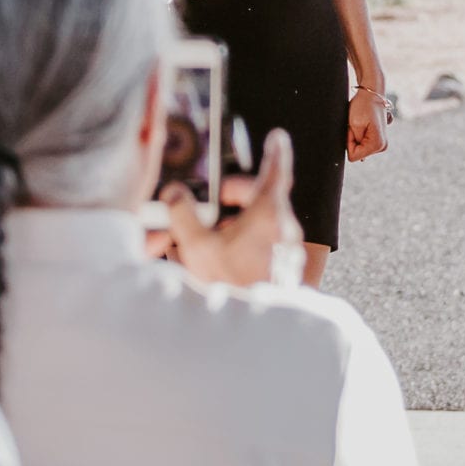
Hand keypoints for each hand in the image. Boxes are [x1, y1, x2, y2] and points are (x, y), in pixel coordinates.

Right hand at [164, 128, 303, 286]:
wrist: (255, 329)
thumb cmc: (233, 286)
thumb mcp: (198, 247)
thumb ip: (183, 215)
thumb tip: (176, 194)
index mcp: (269, 212)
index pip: (276, 169)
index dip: (275, 150)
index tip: (276, 136)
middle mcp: (285, 225)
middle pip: (263, 195)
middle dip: (237, 194)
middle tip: (214, 201)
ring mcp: (288, 246)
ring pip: (263, 220)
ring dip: (238, 220)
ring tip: (213, 236)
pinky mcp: (285, 264)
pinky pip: (265, 241)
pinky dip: (246, 240)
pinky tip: (224, 258)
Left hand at [347, 88, 389, 160]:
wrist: (371, 92)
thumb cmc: (362, 106)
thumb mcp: (353, 125)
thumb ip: (352, 144)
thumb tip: (353, 157)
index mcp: (378, 145)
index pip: (353, 156)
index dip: (349, 141)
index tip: (353, 128)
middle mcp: (382, 146)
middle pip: (357, 153)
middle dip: (352, 139)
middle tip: (356, 124)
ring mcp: (381, 142)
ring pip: (358, 148)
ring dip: (355, 135)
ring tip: (360, 123)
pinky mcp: (378, 138)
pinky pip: (362, 143)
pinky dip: (359, 134)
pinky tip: (365, 123)